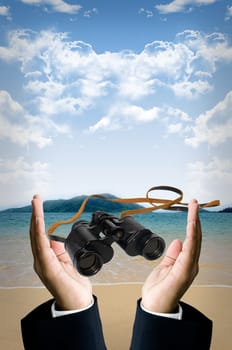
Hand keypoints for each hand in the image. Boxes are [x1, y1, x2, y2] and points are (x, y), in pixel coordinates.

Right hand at [30, 194, 92, 309]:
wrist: (78, 303)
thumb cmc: (72, 284)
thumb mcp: (67, 261)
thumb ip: (59, 250)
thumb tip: (53, 239)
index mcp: (46, 257)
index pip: (40, 234)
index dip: (38, 218)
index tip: (38, 204)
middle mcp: (41, 259)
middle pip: (35, 232)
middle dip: (35, 214)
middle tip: (35, 198)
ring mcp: (43, 264)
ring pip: (36, 237)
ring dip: (35, 219)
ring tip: (36, 204)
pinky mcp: (48, 269)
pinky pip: (42, 248)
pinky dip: (39, 233)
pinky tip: (38, 222)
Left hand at [141, 199, 200, 312]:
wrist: (154, 308)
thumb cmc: (159, 291)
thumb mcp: (164, 267)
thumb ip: (172, 254)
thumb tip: (177, 240)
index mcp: (185, 261)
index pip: (190, 238)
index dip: (192, 223)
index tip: (191, 209)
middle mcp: (190, 263)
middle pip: (195, 236)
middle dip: (195, 218)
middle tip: (194, 202)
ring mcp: (188, 267)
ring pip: (194, 241)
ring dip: (194, 223)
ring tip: (194, 208)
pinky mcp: (183, 271)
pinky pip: (189, 251)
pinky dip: (192, 237)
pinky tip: (191, 226)